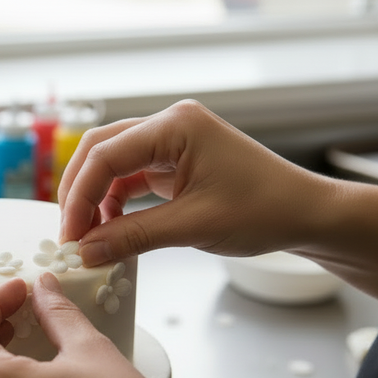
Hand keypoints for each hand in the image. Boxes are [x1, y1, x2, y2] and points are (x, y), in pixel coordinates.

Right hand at [58, 99, 334, 266]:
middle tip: (70, 235)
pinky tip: (110, 229)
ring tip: (89, 237)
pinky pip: (131, 177)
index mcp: (176, 125)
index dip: (79, 196)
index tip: (70, 236)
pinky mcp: (176, 162)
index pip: (106, 154)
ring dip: (95, 198)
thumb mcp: (193, 227)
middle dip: (79, 192)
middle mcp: (170, 125)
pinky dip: (115, 202)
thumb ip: (133, 237)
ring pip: (112, 163)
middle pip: (101, 150)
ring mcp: (173, 142)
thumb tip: (86, 252)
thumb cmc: (265, 211)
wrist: (306, 215)